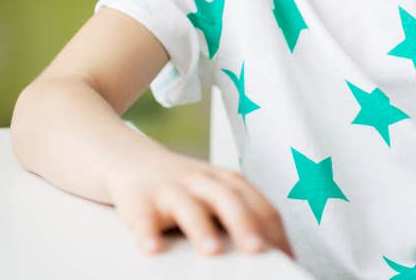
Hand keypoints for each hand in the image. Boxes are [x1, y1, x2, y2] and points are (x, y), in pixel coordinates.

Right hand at [104, 146, 292, 257]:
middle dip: (245, 224)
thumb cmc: (183, 188)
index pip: (260, 205)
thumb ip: (240, 218)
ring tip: (212, 251)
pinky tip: (153, 249)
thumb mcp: (215, 195)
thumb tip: (274, 254)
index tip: (285, 257)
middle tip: (258, 250)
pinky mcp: (137, 199)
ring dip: (201, 227)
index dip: (274, 232)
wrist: (129, 159)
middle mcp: (201, 182)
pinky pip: (142, 216)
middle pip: (228, 199)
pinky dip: (147, 232)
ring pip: (188, 205)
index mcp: (227, 183)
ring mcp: (169, 189)